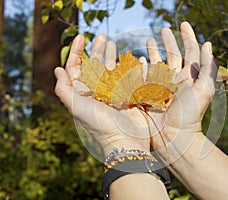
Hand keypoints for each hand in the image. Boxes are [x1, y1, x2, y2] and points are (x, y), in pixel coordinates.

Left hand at [54, 34, 150, 155]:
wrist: (125, 141)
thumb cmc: (99, 125)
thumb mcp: (77, 108)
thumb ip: (64, 89)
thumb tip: (57, 69)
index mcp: (83, 92)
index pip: (77, 67)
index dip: (77, 51)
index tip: (81, 36)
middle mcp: (97, 90)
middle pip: (95, 64)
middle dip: (97, 49)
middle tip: (102, 35)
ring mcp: (114, 92)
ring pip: (111, 68)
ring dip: (112, 55)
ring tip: (114, 43)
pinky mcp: (129, 95)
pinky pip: (129, 76)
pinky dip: (130, 66)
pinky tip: (132, 57)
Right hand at [146, 22, 217, 161]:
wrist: (175, 138)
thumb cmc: (191, 115)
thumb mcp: (204, 90)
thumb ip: (207, 67)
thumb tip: (207, 44)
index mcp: (190, 77)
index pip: (190, 52)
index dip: (187, 37)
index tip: (183, 24)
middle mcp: (176, 80)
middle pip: (172, 55)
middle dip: (168, 42)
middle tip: (162, 29)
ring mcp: (162, 87)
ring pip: (157, 64)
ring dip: (153, 52)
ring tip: (148, 41)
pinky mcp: (150, 94)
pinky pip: (144, 77)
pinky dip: (141, 68)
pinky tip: (139, 61)